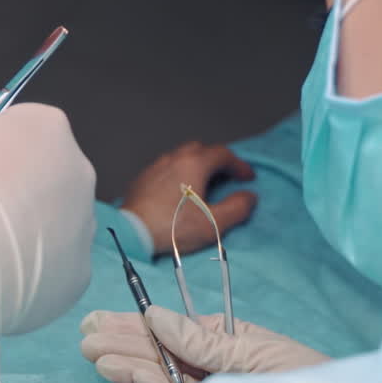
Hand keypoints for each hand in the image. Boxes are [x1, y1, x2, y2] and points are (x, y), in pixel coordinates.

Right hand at [0, 103, 95, 336]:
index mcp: (45, 127)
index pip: (26, 131)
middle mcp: (78, 170)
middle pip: (48, 179)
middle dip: (19, 196)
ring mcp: (84, 224)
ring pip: (56, 228)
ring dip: (27, 237)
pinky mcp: (79, 274)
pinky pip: (53, 271)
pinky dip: (29, 278)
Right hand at [80, 306, 328, 382]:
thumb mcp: (257, 353)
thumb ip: (203, 340)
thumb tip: (154, 316)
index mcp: (229, 347)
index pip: (171, 332)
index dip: (133, 326)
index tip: (99, 321)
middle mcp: (217, 375)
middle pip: (160, 357)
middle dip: (123, 346)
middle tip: (86, 339)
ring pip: (163, 382)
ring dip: (130, 367)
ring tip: (98, 356)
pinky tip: (132, 374)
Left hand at [120, 141, 255, 255]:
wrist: (132, 232)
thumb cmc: (173, 227)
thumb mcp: (213, 223)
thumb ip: (237, 208)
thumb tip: (248, 196)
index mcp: (194, 164)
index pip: (222, 154)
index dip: (239, 164)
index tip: (247, 178)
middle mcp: (174, 159)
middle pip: (201, 149)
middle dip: (217, 160)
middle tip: (228, 177)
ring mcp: (155, 166)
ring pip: (181, 156)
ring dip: (197, 165)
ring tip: (205, 183)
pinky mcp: (143, 178)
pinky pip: (166, 167)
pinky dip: (179, 172)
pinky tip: (179, 190)